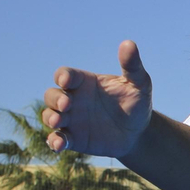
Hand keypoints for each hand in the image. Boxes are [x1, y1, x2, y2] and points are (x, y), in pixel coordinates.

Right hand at [41, 40, 152, 154]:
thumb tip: (129, 44)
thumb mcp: (138, 83)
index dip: (63, 76)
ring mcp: (71, 119)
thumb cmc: (136, 103)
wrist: (139, 132)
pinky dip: (54, 142)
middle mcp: (73, 99)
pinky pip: (58, 139)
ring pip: (49, 116)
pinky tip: (59, 145)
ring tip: (59, 121)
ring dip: (50, 118)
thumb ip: (132, 65)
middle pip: (51, 95)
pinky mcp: (74, 139)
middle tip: (66, 104)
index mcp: (84, 82)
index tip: (67, 80)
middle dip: (54, 99)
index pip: (65, 75)